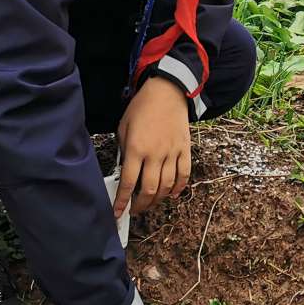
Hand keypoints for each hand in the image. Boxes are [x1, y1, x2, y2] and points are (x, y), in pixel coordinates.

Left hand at [113, 77, 190, 218]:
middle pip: (149, 189)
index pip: (128, 183)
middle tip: (134, 210)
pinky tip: (172, 194)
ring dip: (158, 200)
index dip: (122, 201)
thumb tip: (125, 171)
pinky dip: (179, 188)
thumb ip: (124, 150)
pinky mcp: (185, 150)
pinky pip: (184, 174)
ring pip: (167, 186)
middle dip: (140, 205)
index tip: (118, 212)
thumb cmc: (142, 107)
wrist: (167, 91)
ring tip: (150, 203)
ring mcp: (172, 153)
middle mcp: (155, 154)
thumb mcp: (124, 127)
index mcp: (136, 148)